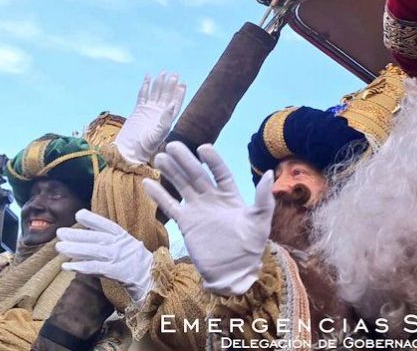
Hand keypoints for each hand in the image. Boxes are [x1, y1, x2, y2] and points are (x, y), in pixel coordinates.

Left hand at [55, 210, 153, 302]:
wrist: (155, 282)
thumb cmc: (140, 267)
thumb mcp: (130, 249)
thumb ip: (114, 244)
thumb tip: (91, 242)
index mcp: (125, 238)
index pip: (107, 225)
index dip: (93, 219)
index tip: (78, 214)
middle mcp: (122, 245)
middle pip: (96, 238)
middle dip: (77, 234)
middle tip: (59, 232)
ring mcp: (119, 258)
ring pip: (94, 250)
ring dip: (75, 248)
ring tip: (59, 247)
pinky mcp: (117, 272)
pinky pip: (96, 268)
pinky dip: (81, 266)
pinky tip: (68, 266)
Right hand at [115, 72, 185, 164]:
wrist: (130, 150)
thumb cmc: (146, 145)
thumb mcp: (159, 133)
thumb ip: (166, 119)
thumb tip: (173, 104)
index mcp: (167, 119)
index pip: (175, 103)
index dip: (179, 93)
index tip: (183, 83)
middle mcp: (159, 113)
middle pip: (166, 95)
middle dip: (170, 85)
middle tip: (174, 74)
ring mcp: (148, 111)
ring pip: (155, 93)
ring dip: (159, 83)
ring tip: (163, 72)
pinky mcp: (138, 110)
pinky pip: (142, 95)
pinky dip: (145, 86)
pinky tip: (148, 77)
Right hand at [143, 142, 274, 295]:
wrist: (233, 272)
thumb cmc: (250, 247)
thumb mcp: (260, 221)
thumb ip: (263, 199)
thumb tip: (269, 174)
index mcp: (230, 195)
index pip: (220, 171)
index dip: (212, 159)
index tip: (203, 148)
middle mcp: (212, 198)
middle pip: (197, 174)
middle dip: (185, 160)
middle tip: (172, 145)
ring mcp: (198, 210)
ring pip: (182, 186)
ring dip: (171, 172)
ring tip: (158, 157)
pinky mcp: (186, 223)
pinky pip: (171, 206)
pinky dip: (159, 195)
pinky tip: (147, 182)